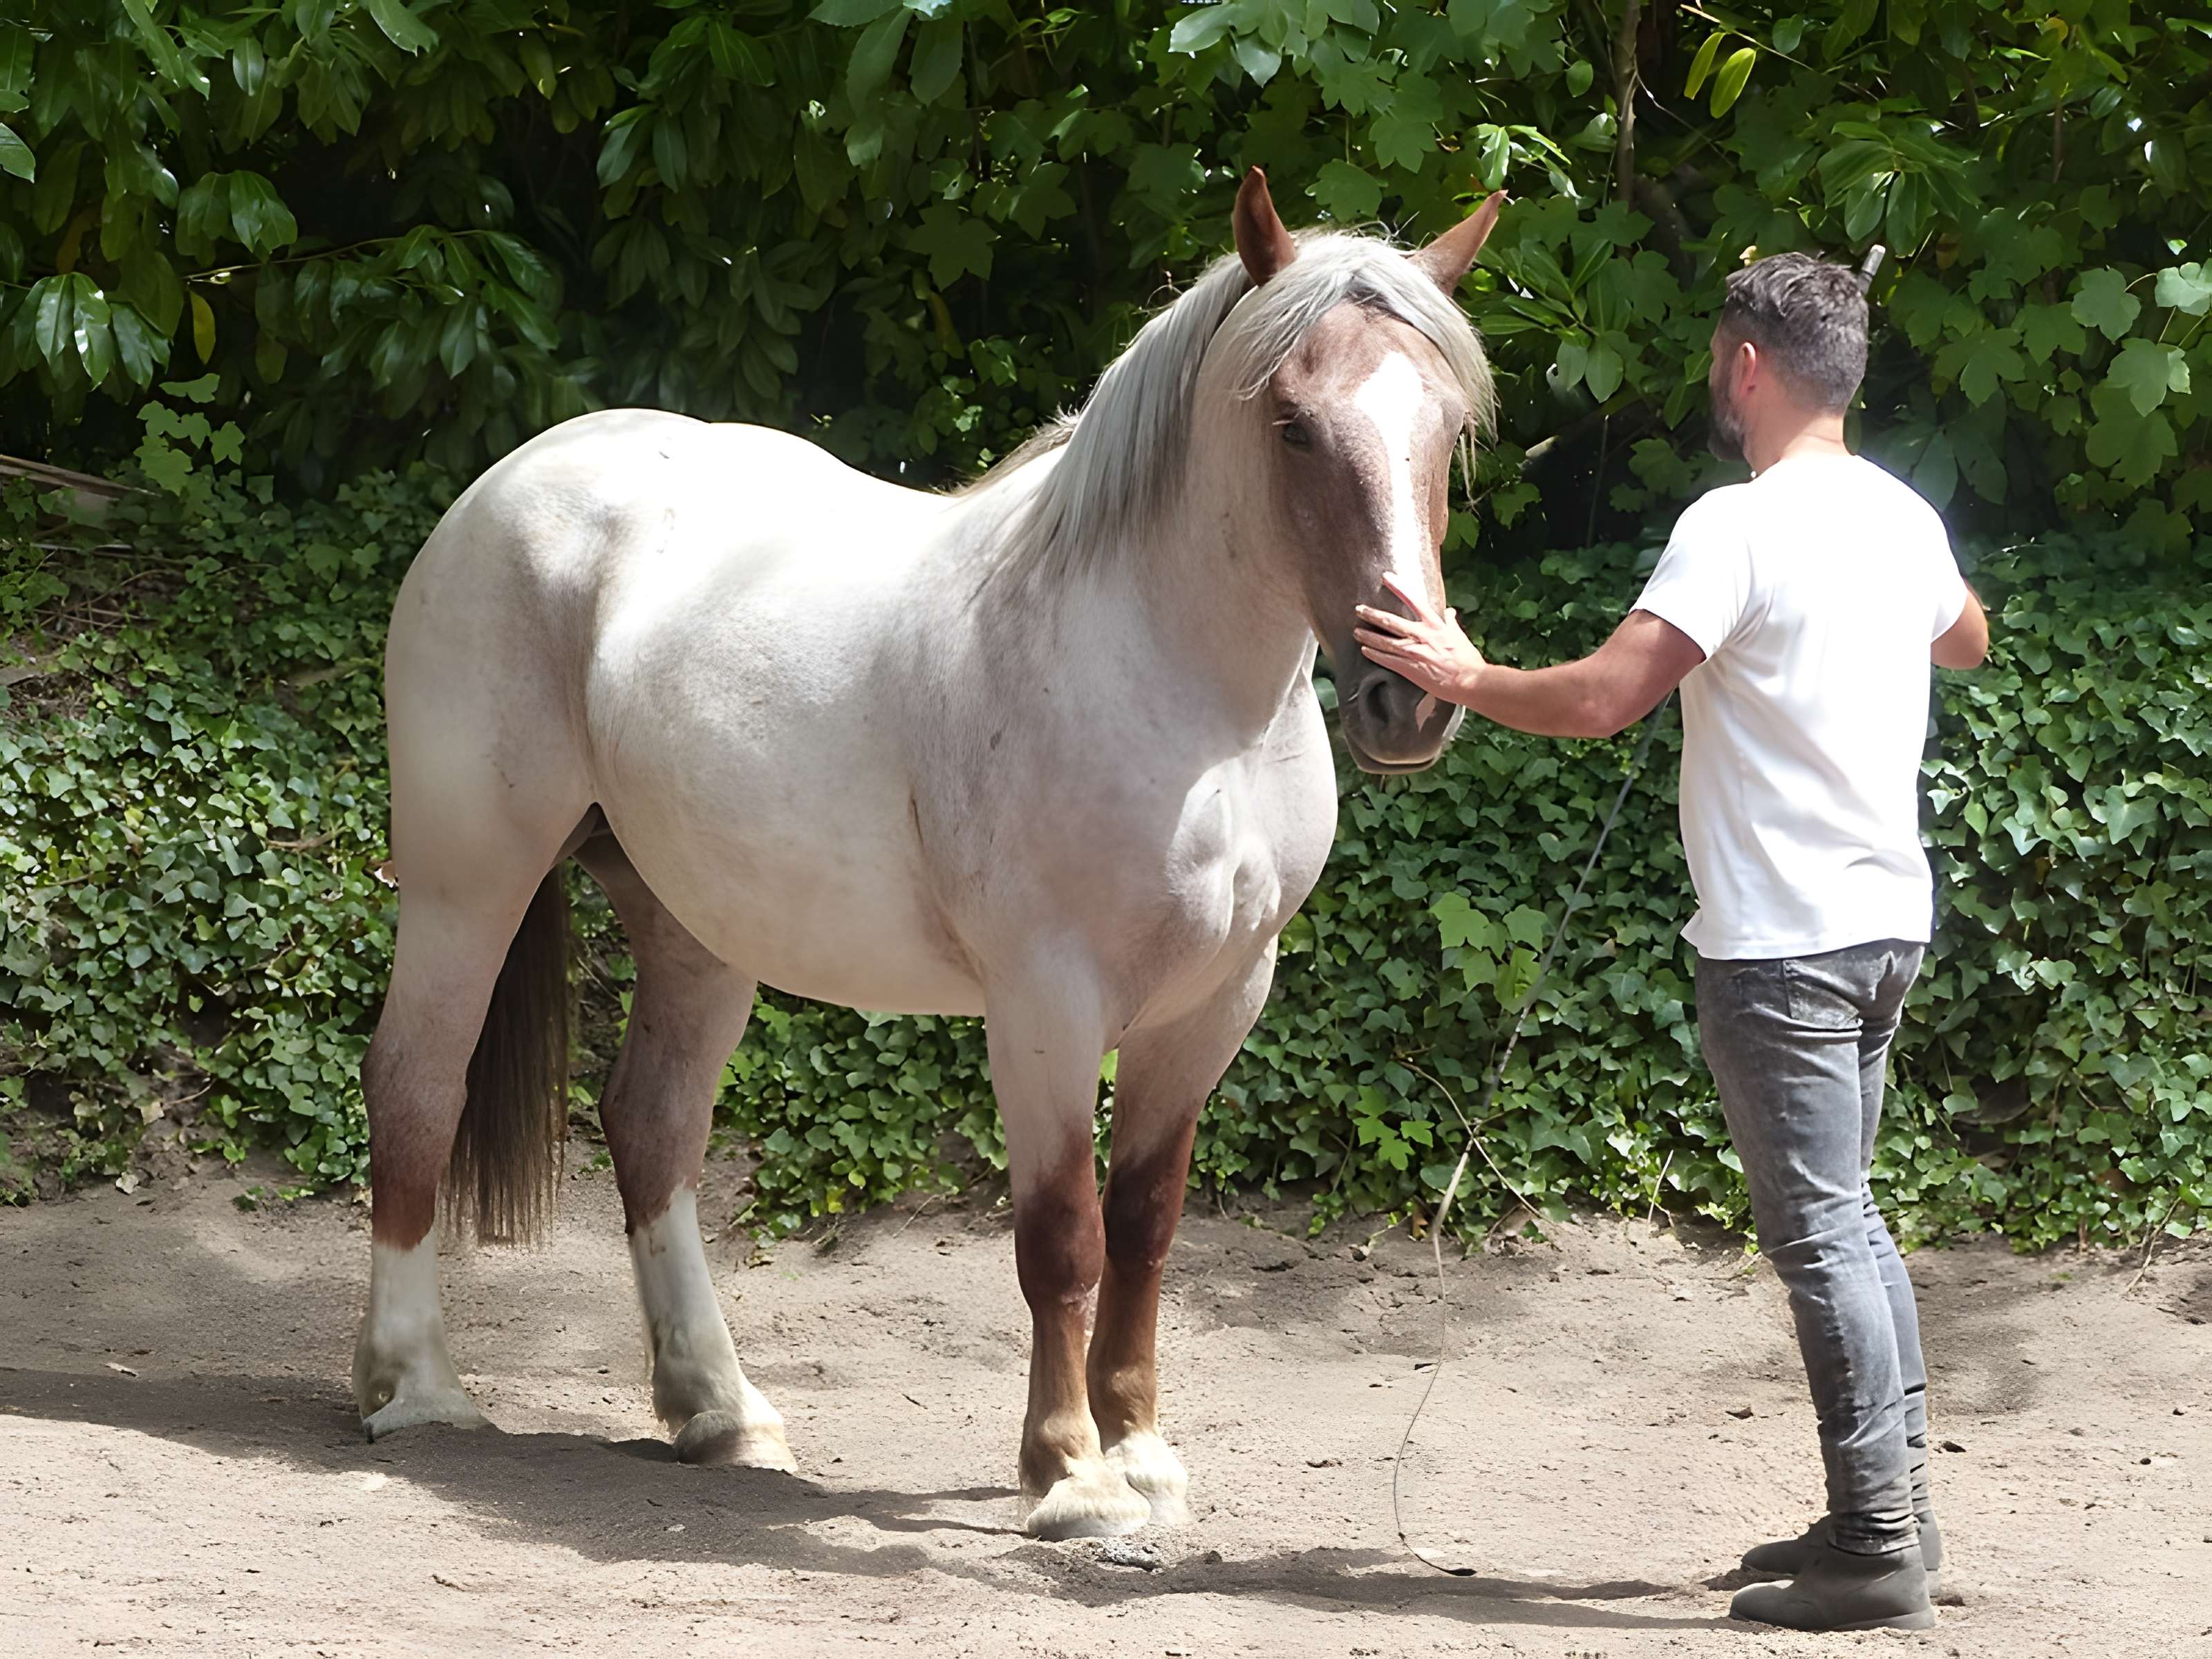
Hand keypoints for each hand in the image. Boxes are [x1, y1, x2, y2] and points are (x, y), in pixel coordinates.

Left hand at [1353, 575, 1486, 703]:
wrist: (1469, 681)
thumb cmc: (1466, 658)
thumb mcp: (1459, 635)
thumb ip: (1450, 622)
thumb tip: (1449, 611)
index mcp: (1435, 624)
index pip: (1414, 600)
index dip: (1399, 587)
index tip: (1386, 577)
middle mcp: (1422, 635)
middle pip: (1391, 622)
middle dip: (1372, 614)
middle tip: (1359, 609)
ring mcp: (1414, 652)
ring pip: (1385, 641)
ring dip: (1368, 636)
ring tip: (1356, 631)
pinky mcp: (1410, 668)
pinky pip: (1387, 660)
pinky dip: (1374, 654)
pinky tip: (1365, 650)